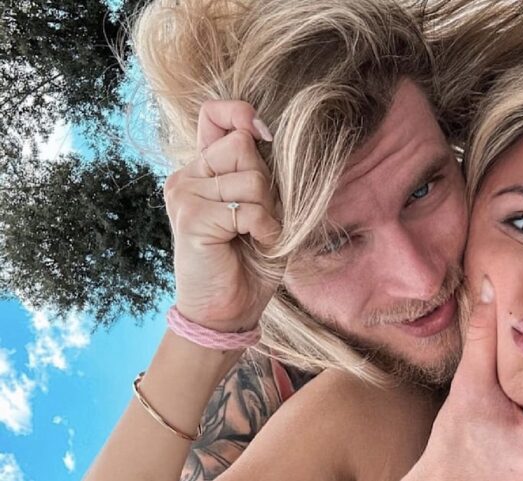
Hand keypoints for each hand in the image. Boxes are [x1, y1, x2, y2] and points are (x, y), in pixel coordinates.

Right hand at [164, 100, 279, 332]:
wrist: (229, 310)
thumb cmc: (250, 259)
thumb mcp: (263, 207)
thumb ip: (258, 171)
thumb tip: (262, 132)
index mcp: (204, 169)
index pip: (214, 114)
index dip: (241, 115)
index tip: (264, 136)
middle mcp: (188, 176)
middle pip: (244, 145)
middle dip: (267, 185)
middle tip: (259, 219)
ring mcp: (185, 194)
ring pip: (252, 178)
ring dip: (269, 213)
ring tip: (256, 236)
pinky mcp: (191, 216)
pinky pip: (249, 209)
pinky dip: (266, 230)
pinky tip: (256, 246)